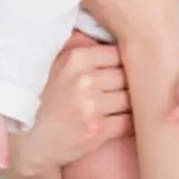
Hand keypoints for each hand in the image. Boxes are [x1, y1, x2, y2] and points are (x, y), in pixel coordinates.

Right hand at [14, 43, 132, 178]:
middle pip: (127, 75)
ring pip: (131, 97)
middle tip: (141, 87)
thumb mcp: (59, 69)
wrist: (37, 142)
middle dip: (134, 83)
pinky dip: (134, 121)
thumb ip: (83, 51)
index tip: (132, 67)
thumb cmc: (53, 102)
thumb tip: (119, 36)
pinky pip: (130, 120)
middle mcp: (83, 80)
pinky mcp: (99, 130)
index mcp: (75, 60)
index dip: (128, 61)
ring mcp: (91, 106)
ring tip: (137, 103)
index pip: (117, 53)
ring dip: (135, 102)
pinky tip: (132, 120)